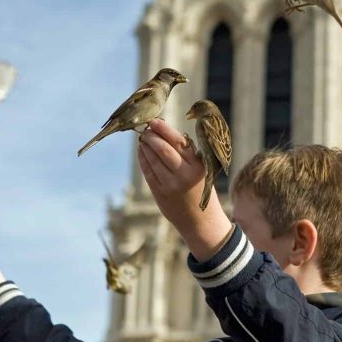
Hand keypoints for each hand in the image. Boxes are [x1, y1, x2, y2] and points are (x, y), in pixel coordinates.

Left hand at [137, 119, 232, 261]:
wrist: (200, 220)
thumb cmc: (200, 188)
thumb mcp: (200, 170)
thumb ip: (186, 154)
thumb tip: (165, 131)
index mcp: (197, 165)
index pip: (178, 142)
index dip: (164, 130)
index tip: (155, 121)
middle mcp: (185, 174)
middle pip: (163, 149)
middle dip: (152, 136)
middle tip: (146, 129)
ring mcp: (171, 185)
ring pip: (153, 160)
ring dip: (145, 147)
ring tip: (143, 139)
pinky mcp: (161, 193)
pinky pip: (148, 173)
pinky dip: (143, 160)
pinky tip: (141, 152)